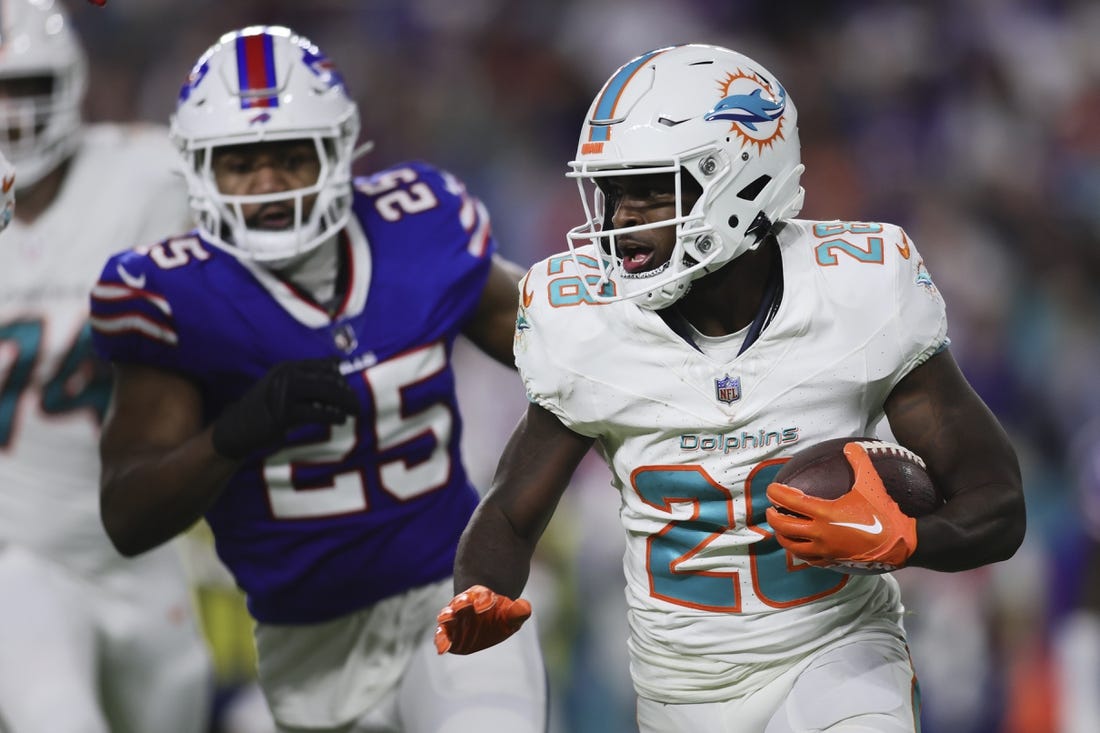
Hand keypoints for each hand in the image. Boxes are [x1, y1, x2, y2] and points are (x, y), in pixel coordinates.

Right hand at [211, 358, 357, 459]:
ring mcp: (284, 393)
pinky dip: (333, 415)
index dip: (341, 378)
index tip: (349, 390)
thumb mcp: (285, 386)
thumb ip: (309, 376)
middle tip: (357, 405)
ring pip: (326, 393)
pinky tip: (340, 419)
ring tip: (354, 411)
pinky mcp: (284, 413)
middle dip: (347, 392)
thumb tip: (338, 362)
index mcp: (288, 367)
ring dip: (345, 403)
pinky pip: (317, 412)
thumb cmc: (267, 408)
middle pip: (328, 379)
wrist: (237, 428)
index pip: (324, 366)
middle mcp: (286, 375)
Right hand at [435, 585, 530, 654]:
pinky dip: (441, 640)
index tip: (485, 605)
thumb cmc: (500, 617)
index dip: (483, 599)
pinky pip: (442, 635)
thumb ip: (518, 611)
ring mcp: (455, 617)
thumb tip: (523, 607)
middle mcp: (465, 604)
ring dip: (446, 616)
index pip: (482, 594)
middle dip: (462, 602)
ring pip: (448, 615)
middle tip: (462, 604)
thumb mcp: (512, 615)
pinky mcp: (448, 632)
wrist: (486, 621)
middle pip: (462, 600)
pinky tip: (442, 649)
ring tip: (446, 619)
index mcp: (482, 596)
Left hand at [765, 442, 917, 571]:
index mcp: (825, 513)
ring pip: (791, 545)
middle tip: (771, 508)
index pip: (790, 502)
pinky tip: (799, 545)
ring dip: (781, 535)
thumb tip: (851, 446)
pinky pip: (807, 558)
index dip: (777, 494)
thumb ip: (859, 462)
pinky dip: (797, 550)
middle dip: (773, 516)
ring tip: (780, 527)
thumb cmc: (883, 514)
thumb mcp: (871, 484)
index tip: (771, 489)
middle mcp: (820, 533)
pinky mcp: (831, 561)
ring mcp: (824, 550)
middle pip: (784, 526)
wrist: (899, 544)